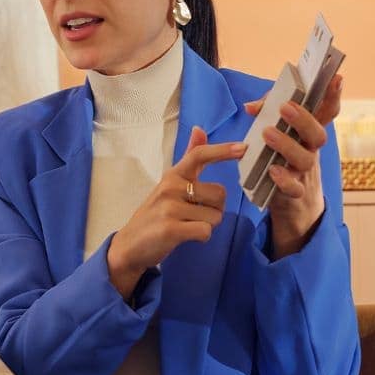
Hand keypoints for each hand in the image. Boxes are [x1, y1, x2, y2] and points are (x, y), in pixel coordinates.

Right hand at [105, 127, 245, 299]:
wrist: (130, 245)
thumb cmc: (156, 214)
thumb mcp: (170, 184)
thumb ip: (188, 159)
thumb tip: (199, 129)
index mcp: (173, 174)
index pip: (199, 155)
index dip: (222, 151)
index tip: (244, 147)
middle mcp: (170, 187)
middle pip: (219, 194)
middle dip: (215, 208)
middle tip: (195, 214)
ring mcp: (169, 207)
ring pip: (215, 216)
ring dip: (207, 224)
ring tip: (187, 225)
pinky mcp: (170, 229)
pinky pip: (205, 231)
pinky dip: (201, 237)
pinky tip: (185, 235)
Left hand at [244, 73, 342, 259]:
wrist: (293, 206)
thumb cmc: (282, 161)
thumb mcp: (277, 136)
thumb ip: (265, 116)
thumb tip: (250, 107)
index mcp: (308, 134)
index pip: (326, 113)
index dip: (333, 96)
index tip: (337, 78)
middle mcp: (311, 151)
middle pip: (318, 134)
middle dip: (303, 118)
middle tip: (285, 106)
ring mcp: (305, 173)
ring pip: (305, 158)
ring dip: (287, 144)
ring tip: (267, 133)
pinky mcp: (294, 195)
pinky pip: (294, 189)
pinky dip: (284, 179)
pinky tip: (272, 170)